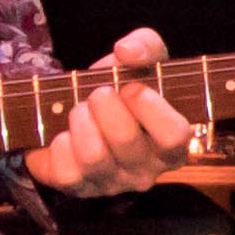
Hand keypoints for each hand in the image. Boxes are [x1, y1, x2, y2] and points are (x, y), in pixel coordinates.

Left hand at [20, 29, 213, 194]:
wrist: (80, 105)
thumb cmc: (120, 87)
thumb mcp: (141, 60)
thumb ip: (145, 46)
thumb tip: (127, 50)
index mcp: (171, 144)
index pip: (174, 136)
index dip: (151, 108)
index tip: (132, 87)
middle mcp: (146, 171)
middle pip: (126, 140)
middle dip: (104, 105)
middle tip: (99, 93)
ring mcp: (111, 184)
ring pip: (94, 156)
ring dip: (81, 121)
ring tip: (81, 109)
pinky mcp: (78, 189)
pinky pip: (66, 171)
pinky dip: (60, 144)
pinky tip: (66, 134)